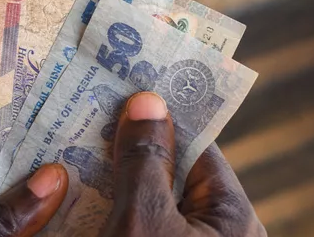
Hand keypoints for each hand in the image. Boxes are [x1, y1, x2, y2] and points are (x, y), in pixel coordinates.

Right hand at [101, 91, 266, 236]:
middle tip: (90, 117)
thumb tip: (148, 101)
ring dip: (118, 180)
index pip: (196, 147)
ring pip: (152, 201)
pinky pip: (143, 225)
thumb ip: (144, 160)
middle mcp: (218, 231)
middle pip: (171, 173)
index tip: (122, 91)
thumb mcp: (142, 219)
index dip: (158, 117)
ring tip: (80, 150)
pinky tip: (86, 194)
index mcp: (233, 217)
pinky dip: (118, 211)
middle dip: (133, 148)